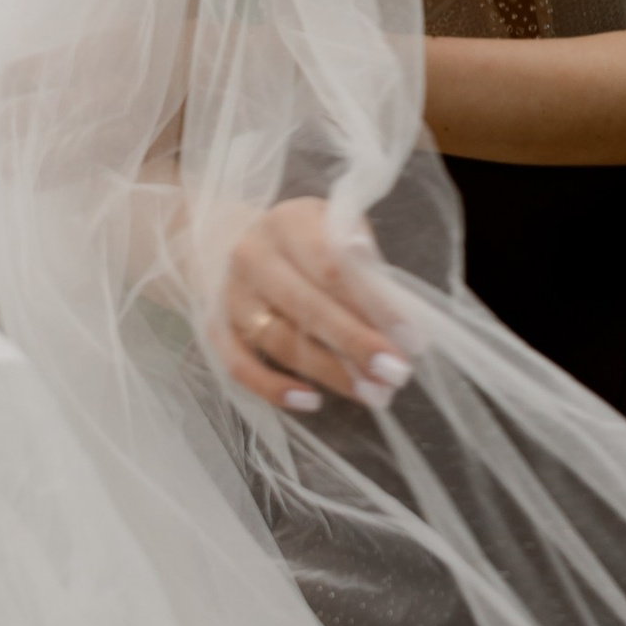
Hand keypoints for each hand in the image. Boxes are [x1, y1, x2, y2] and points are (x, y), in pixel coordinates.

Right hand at [222, 198, 413, 416]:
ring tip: (373, 393)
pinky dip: (273, 388)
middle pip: (307, 306)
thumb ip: (361, 260)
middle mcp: (253, 257)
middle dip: (357, 344)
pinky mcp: (215, 329)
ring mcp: (230, 296)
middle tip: (396, 374)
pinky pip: (239, 366)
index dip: (373, 304)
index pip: (332, 265)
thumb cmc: (300, 238)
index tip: (411, 337)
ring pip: (280, 341)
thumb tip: (395, 302)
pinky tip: (312, 402)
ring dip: (329, 372)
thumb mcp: (332, 226)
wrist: (221, 239)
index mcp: (288, 224)